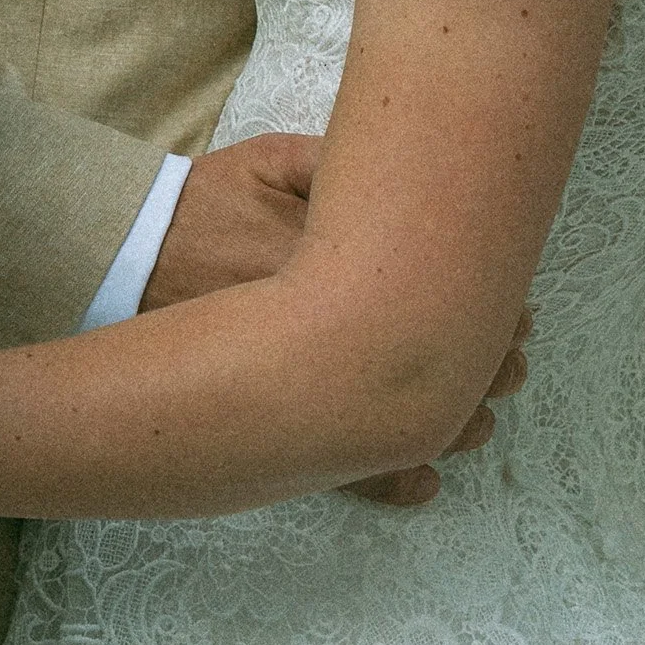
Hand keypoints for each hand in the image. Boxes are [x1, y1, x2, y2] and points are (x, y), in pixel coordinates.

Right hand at [144, 140, 526, 506]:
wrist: (125, 257)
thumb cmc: (203, 205)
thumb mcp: (272, 162)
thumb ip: (340, 167)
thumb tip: (415, 173)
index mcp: (344, 266)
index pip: (448, 294)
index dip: (497, 312)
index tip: (520, 313)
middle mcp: (332, 333)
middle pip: (439, 363)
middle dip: (489, 368)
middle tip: (515, 363)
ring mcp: (305, 385)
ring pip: (404, 423)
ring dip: (454, 423)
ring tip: (482, 417)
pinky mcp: (275, 422)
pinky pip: (343, 469)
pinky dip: (388, 480)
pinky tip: (423, 482)